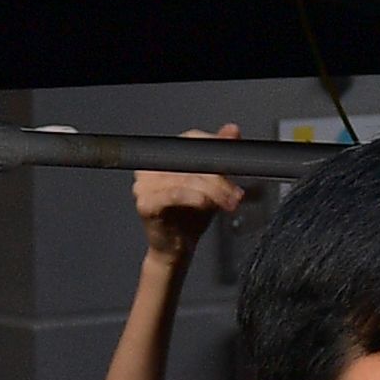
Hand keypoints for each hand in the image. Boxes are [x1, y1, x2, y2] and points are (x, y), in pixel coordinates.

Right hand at [133, 130, 249, 261]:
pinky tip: (206, 205)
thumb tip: (232, 130)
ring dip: (213, 192)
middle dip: (218, 178)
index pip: (191, 140)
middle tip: (236, 193)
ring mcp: (144, 185)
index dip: (214, 149)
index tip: (232, 164)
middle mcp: (150, 167)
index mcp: (164, 157)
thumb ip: (219, 155)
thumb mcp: (212, 182)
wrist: (177, 249)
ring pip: (186, 179)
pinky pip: (174, 195)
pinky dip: (193, 198)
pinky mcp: (145, 203)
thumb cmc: (191, 216)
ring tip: (228, 203)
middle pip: (190, 162)